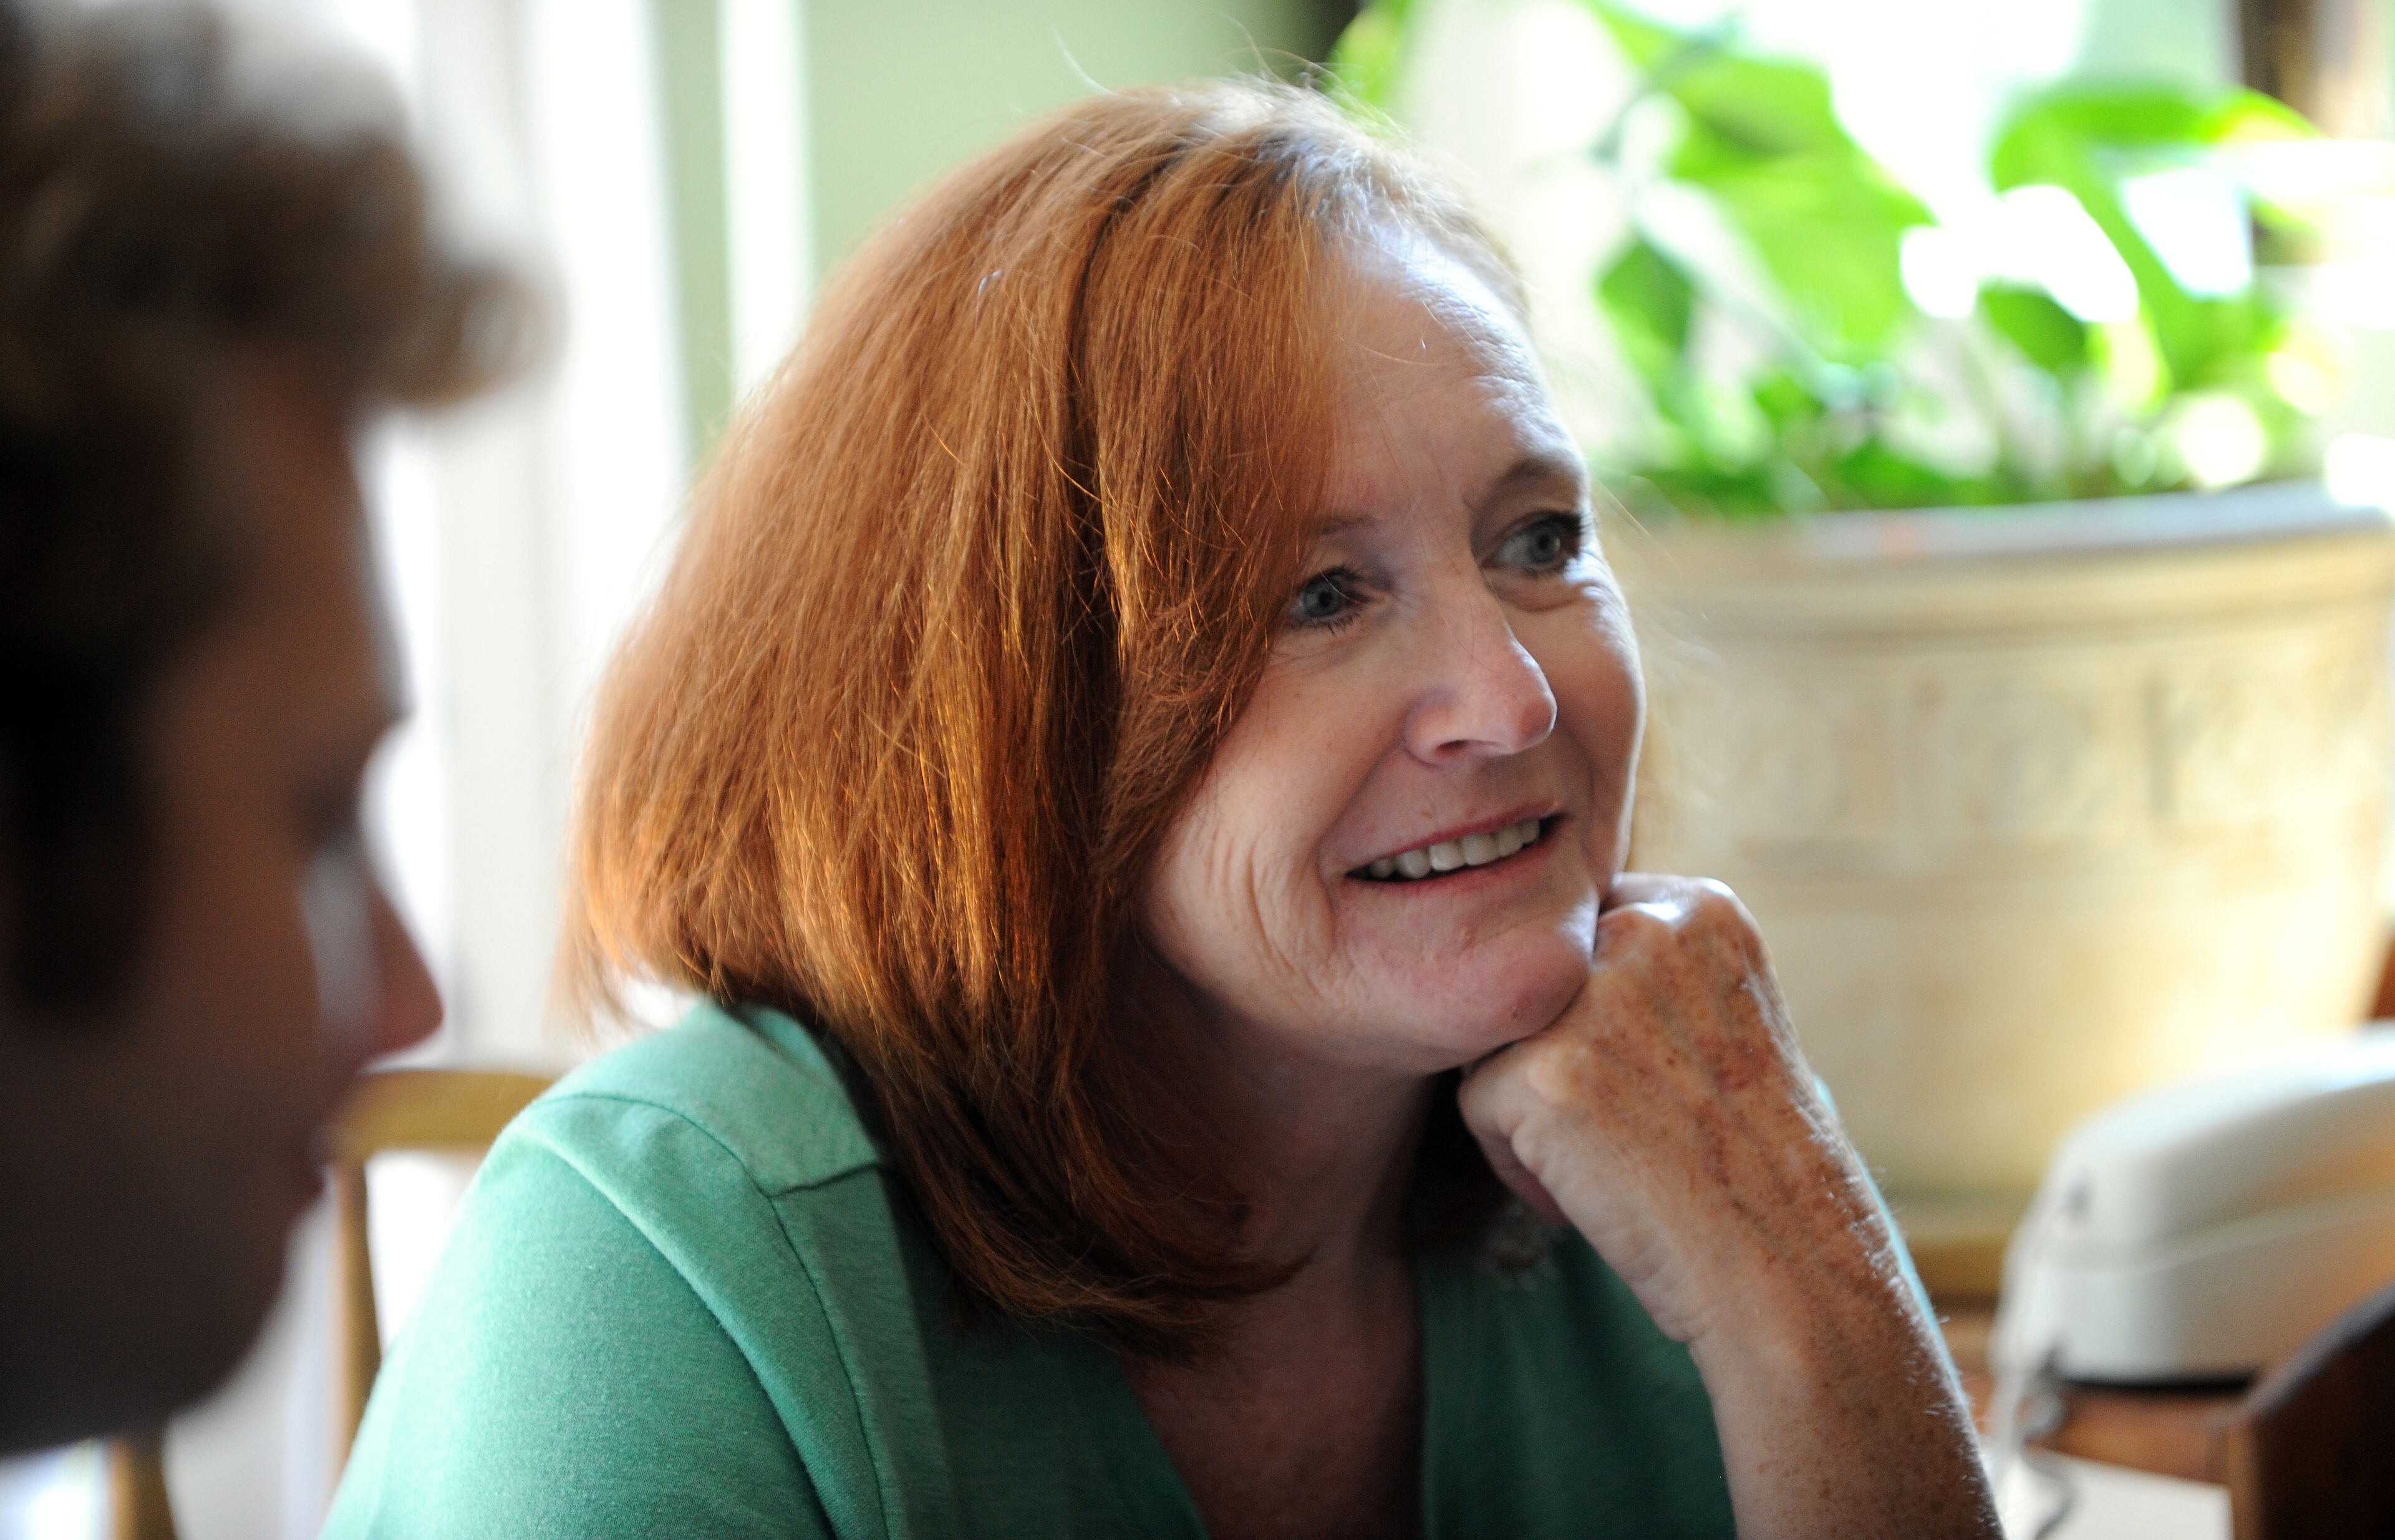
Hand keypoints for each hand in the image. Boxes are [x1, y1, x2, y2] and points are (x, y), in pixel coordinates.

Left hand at [1459, 874, 1999, 1538]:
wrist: (1793, 1270)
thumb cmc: (1755, 1163)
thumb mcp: (1722, 1021)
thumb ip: (1642, 972)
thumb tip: (1527, 959)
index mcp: (1700, 908)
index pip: (1580, 929)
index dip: (1589, 1012)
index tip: (1642, 1080)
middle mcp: (1645, 928)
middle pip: (1530, 977)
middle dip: (1553, 1052)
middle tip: (1621, 1126)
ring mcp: (1590, 997)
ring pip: (1493, 1036)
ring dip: (1529, 1106)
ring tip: (1608, 1162)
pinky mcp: (1541, 1071)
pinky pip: (1476, 1104)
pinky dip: (1516, 1164)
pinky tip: (1589, 1197)